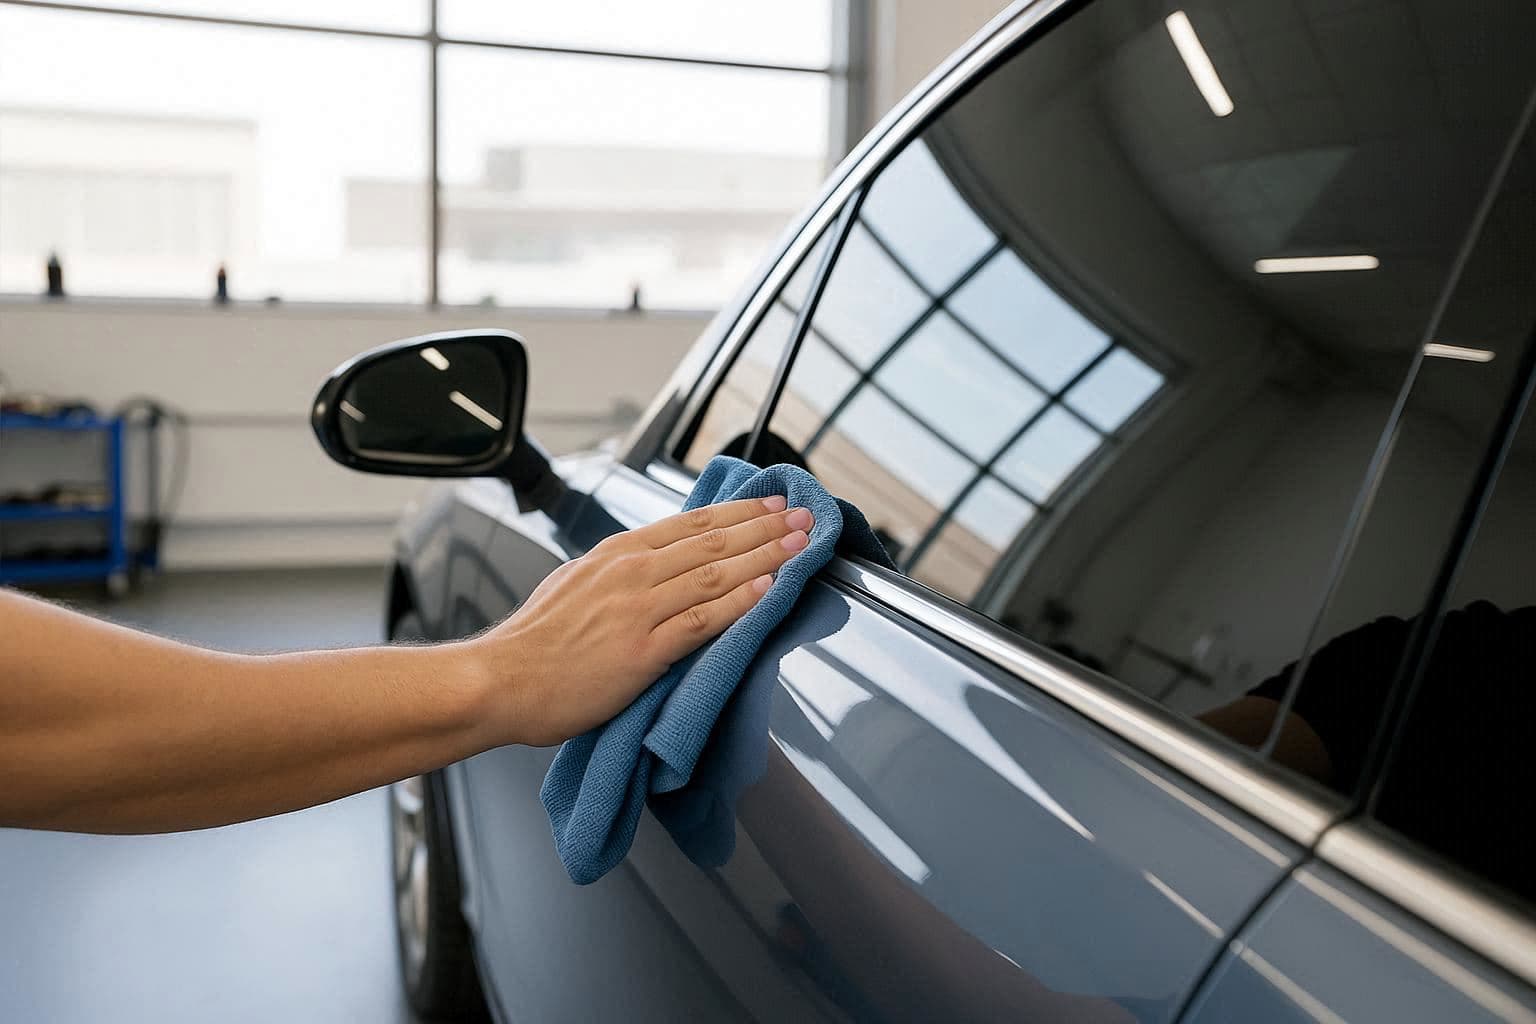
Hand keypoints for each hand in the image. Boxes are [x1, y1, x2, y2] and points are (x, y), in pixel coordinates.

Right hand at [471, 496, 812, 746]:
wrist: (501, 681)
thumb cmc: (533, 643)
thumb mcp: (574, 584)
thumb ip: (617, 573)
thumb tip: (651, 565)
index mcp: (616, 554)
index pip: (692, 523)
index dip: (740, 512)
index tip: (773, 504)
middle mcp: (631, 572)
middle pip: (714, 541)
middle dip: (767, 527)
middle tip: (804, 517)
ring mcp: (639, 610)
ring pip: (716, 573)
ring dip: (766, 557)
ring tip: (801, 548)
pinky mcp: (643, 650)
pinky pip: (702, 620)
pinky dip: (740, 602)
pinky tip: (768, 590)